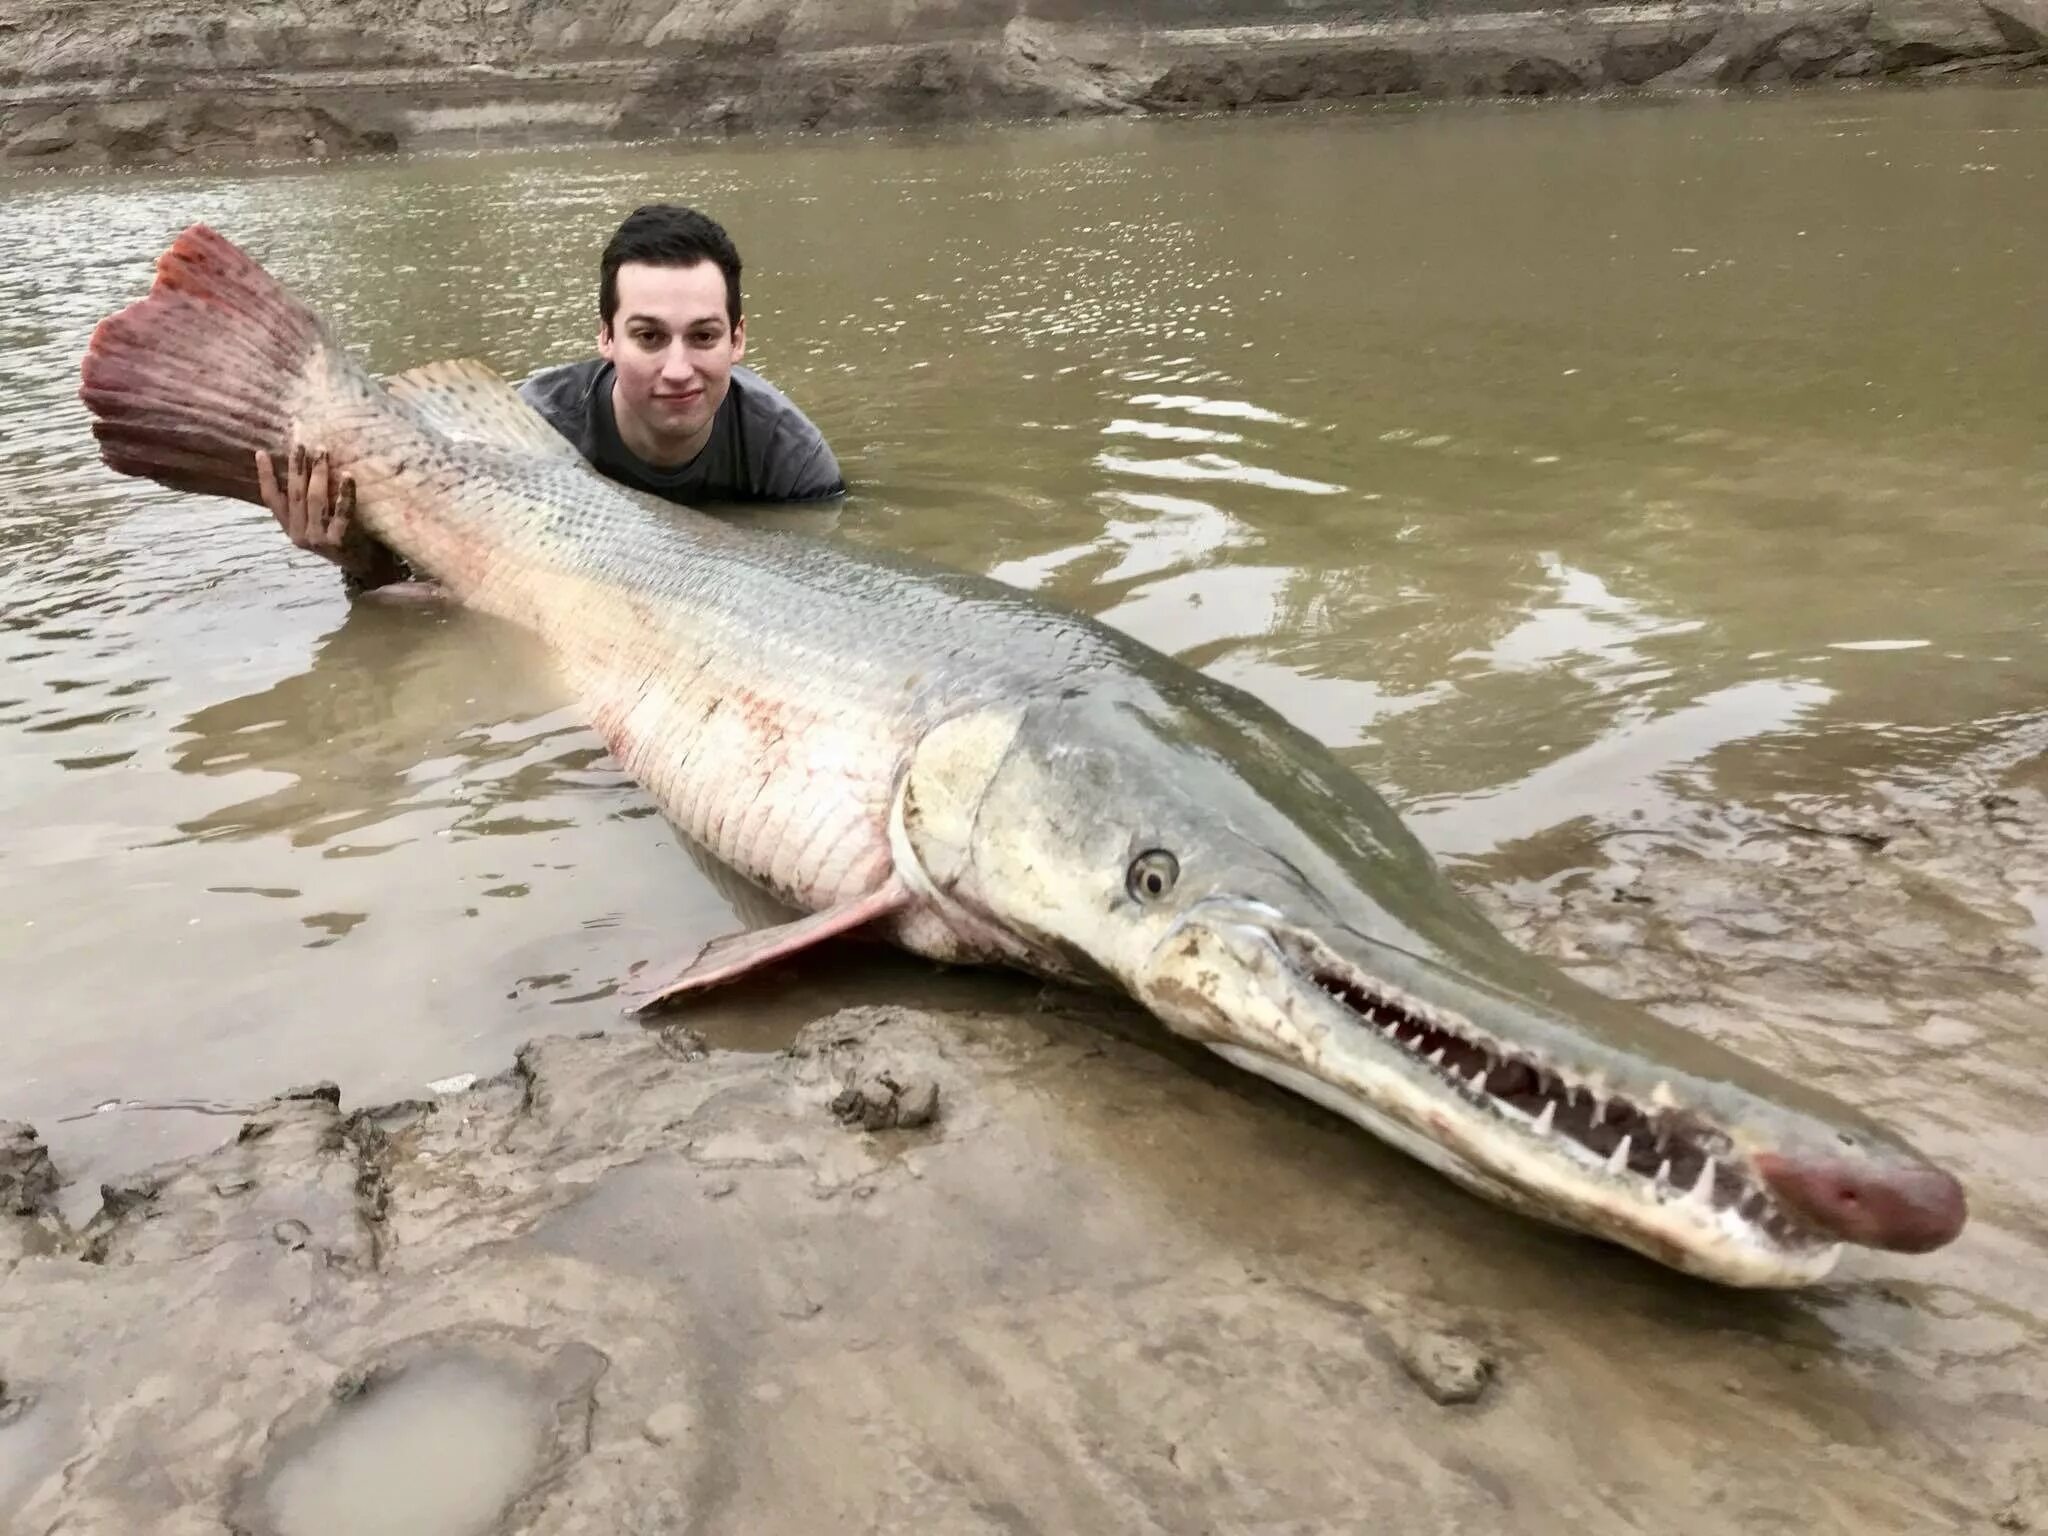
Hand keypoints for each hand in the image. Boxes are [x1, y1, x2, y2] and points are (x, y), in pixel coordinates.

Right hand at [255, 445, 406, 590]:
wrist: (365, 567)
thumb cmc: (342, 538)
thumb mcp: (316, 523)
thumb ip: (306, 504)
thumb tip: (300, 466)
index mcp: (289, 528)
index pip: (271, 500)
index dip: (265, 476)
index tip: (261, 453)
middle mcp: (298, 534)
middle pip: (295, 494)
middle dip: (297, 467)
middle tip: (301, 444)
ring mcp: (318, 539)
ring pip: (315, 499)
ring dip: (318, 473)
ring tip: (322, 451)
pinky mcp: (338, 541)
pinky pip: (342, 512)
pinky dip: (345, 492)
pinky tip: (347, 475)